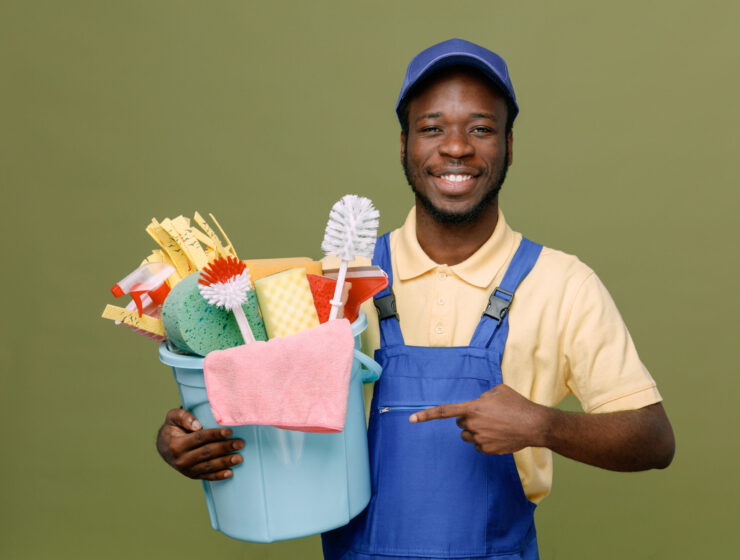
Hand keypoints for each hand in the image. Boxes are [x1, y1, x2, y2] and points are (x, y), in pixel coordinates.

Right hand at [156, 408, 243, 479]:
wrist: (163, 446)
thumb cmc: (172, 428)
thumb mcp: (173, 417)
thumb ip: (183, 417)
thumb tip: (197, 425)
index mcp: (177, 444)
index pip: (199, 438)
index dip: (215, 435)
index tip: (229, 431)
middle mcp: (181, 459)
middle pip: (207, 453)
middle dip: (224, 448)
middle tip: (240, 444)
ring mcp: (187, 469)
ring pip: (208, 466)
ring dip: (225, 462)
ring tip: (239, 458)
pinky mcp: (192, 475)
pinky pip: (207, 476)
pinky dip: (218, 476)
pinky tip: (230, 473)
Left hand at [409, 385, 546, 454]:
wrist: (534, 425)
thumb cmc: (518, 404)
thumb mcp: (498, 391)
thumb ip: (482, 396)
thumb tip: (477, 403)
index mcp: (473, 408)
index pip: (444, 411)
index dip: (426, 415)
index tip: (411, 419)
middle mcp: (473, 424)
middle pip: (460, 423)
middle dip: (469, 420)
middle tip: (487, 416)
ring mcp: (479, 439)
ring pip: (468, 436)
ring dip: (476, 431)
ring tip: (495, 426)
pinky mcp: (487, 450)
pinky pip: (478, 446)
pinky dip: (485, 441)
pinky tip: (499, 436)